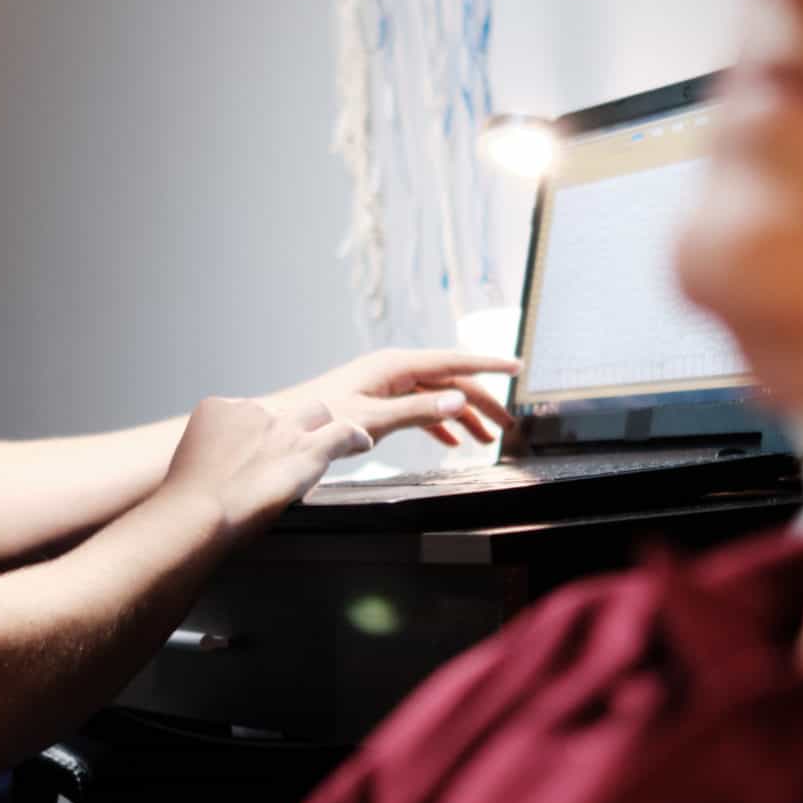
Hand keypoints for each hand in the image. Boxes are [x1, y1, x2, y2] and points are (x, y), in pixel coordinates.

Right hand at [159, 395, 373, 535]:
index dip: (259, 433)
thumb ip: (210, 462)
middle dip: (292, 426)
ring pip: (317, 413)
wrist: (197, 512)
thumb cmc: (186, 505)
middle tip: (294, 449)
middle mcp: (253, 410)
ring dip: (324, 427)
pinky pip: (343, 432)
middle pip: (285, 410)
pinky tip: (363, 444)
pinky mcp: (307, 449)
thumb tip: (220, 479)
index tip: (259, 453)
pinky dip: (355, 437)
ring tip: (335, 442)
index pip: (249, 413)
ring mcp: (283, 427)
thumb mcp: (188, 467)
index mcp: (219, 409)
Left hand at [267, 348, 521, 449]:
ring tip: (486, 439)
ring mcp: (387, 385)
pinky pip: (420, 408)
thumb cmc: (320, 419)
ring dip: (464, 417)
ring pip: (437, 397)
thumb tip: (459, 402)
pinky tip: (452, 441)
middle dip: (483, 403)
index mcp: (396, 366)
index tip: (517, 368)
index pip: (453, 362)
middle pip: (451, 382)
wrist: (285, 426)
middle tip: (509, 427)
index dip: (488, 366)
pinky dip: (439, 423)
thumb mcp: (373, 419)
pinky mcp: (379, 401)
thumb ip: (418, 411)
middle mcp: (394, 370)